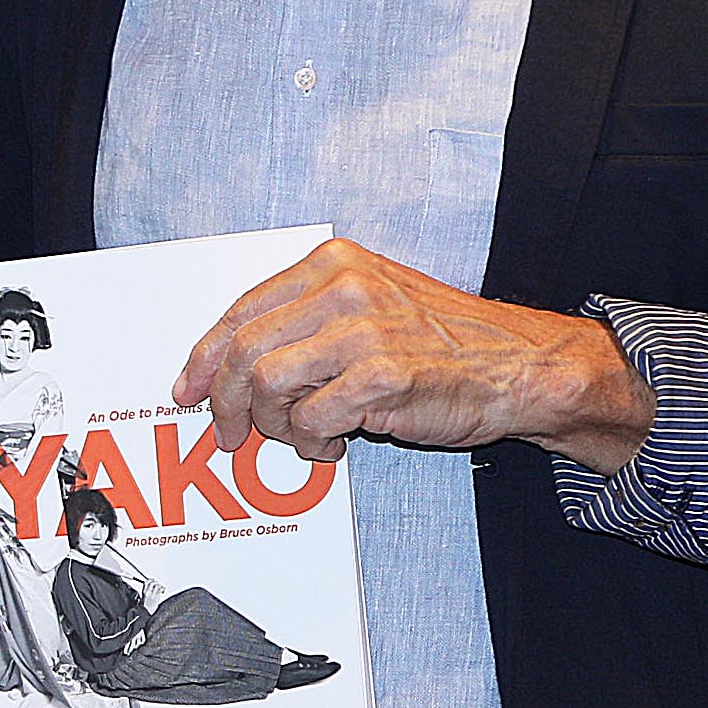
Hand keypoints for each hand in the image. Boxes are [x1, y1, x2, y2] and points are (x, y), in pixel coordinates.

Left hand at [174, 237, 651, 471]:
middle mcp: (344, 288)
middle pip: (245, 350)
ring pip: (269, 386)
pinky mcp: (382, 375)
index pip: (242, 310)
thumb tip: (232, 366)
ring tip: (299, 437)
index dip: (205, 356)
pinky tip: (334, 443)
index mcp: (332, 264)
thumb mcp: (368, 306)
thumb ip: (303, 324)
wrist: (517, 364)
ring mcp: (364, 330)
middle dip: (226, 401)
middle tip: (229, 433)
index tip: (189, 388)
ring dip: (272, 426)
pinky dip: (311, 442)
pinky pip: (311, 419)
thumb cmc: (440, 342)